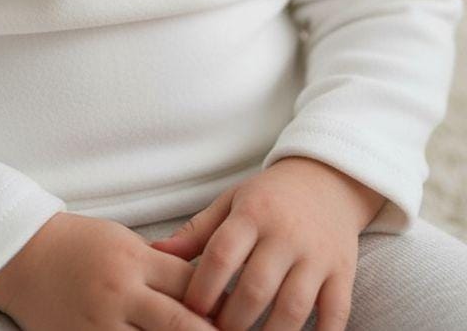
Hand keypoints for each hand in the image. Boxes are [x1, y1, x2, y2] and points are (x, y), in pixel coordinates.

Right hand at [0, 209, 221, 329]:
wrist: (23, 256)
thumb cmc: (79, 244)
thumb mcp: (124, 242)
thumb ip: (161, 267)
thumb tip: (205, 290)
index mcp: (135, 260)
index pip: (191, 284)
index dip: (221, 303)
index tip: (243, 315)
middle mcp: (121, 293)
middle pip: (182, 323)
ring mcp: (100, 324)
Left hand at [148, 157, 384, 330]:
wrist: (327, 181)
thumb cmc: (269, 197)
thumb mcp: (231, 202)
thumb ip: (197, 231)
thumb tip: (153, 252)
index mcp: (253, 213)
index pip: (222, 254)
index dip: (202, 289)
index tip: (188, 312)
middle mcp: (286, 234)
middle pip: (256, 288)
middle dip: (232, 322)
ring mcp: (317, 255)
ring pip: (293, 308)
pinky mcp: (342, 273)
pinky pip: (336, 314)